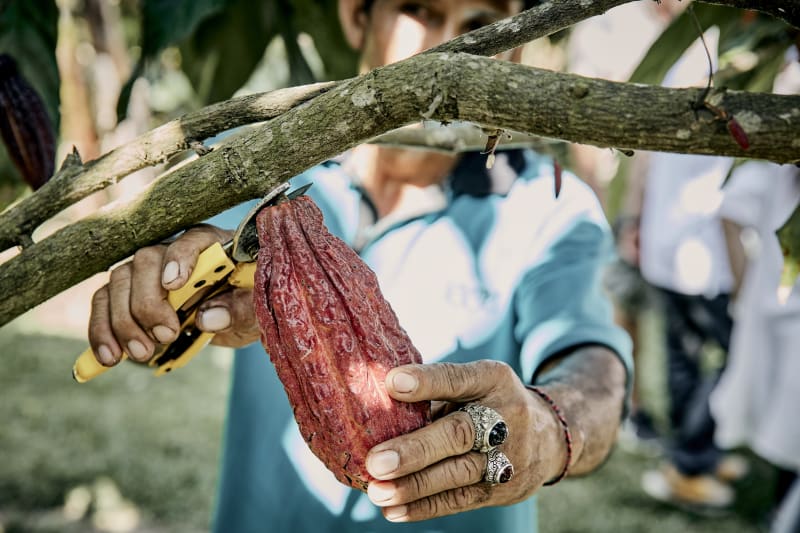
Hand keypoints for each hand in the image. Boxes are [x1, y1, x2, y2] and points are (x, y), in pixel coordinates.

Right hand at [87, 224, 258, 366]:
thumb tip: (208, 317)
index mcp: (212, 244)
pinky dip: (101, 331)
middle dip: (148, 302)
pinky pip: (104, 305)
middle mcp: (173, 251)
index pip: (191, 240)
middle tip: (165, 335)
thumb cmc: (250, 300)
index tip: (174, 285)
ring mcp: (147, 272)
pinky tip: (108, 357)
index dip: (180, 258)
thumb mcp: (257, 308)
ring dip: (122, 321)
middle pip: (145, 262)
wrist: (237, 314)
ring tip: (142, 353)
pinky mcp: (129, 294)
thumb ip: (240, 309)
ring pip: (118, 283)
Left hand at [364, 360, 566, 521]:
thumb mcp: (473, 383)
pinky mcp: (502, 489)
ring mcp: (507, 456)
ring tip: (378, 492)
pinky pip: (460, 500)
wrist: (548, 436)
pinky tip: (394, 510)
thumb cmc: (487, 402)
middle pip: (458, 434)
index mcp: (492, 380)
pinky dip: (425, 507)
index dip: (426, 382)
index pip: (458, 378)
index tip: (391, 383)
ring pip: (457, 474)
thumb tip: (375, 401)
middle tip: (376, 461)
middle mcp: (504, 416)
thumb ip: (434, 390)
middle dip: (415, 449)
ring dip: (414, 486)